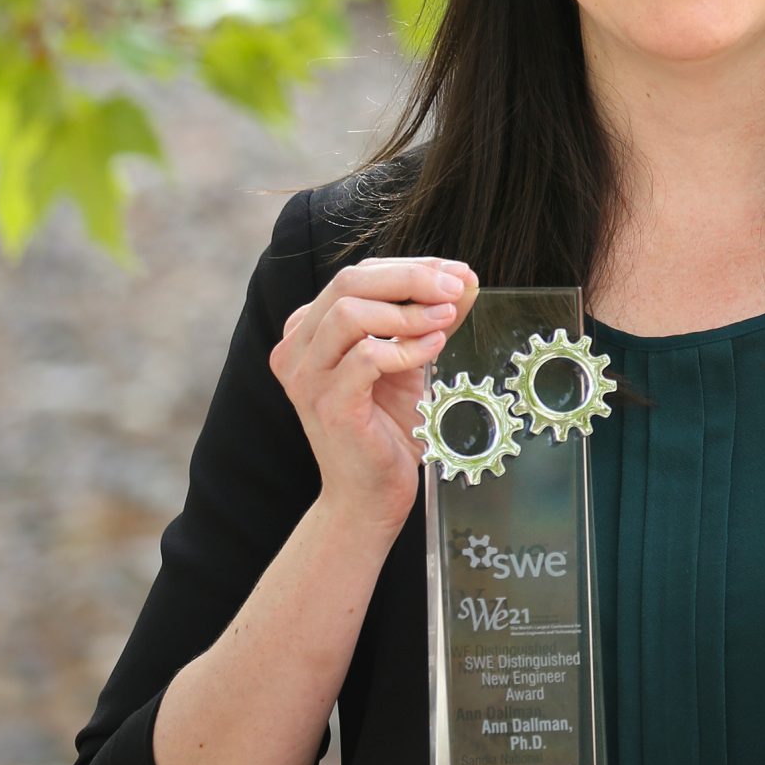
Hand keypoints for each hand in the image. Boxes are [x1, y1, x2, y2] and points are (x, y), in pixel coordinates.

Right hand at [269, 255, 479, 536]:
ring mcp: (307, 376)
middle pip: (349, 282)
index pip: (358, 275)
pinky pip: (365, 356)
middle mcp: (297, 348)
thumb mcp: (412, 361)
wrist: (370, 497)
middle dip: (411, 278)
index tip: (458, 273)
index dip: (411, 267)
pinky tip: (435, 348)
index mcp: (310, 329)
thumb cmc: (389, 429)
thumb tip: (466, 280)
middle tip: (456, 287)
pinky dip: (406, 347)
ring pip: (350, 312)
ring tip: (447, 317)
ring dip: (408, 310)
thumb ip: (431, 319)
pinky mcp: (327, 404)